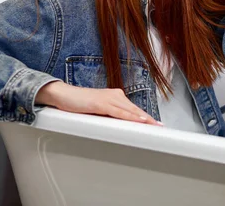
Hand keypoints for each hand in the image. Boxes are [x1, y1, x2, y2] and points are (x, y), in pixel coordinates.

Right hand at [35, 81, 162, 125]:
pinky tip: (138, 120)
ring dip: (143, 118)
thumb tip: (118, 128)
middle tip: (161, 127)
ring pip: (130, 110)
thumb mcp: (97, 112)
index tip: (156, 124)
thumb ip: (108, 117)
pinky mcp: (101, 103)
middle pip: (135, 109)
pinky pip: (119, 112)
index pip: (133, 109)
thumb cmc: (78, 104)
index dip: (145, 117)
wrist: (63, 95)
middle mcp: (115, 95)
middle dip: (149, 119)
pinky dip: (130, 117)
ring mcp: (108, 98)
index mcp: (115, 97)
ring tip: (154, 126)